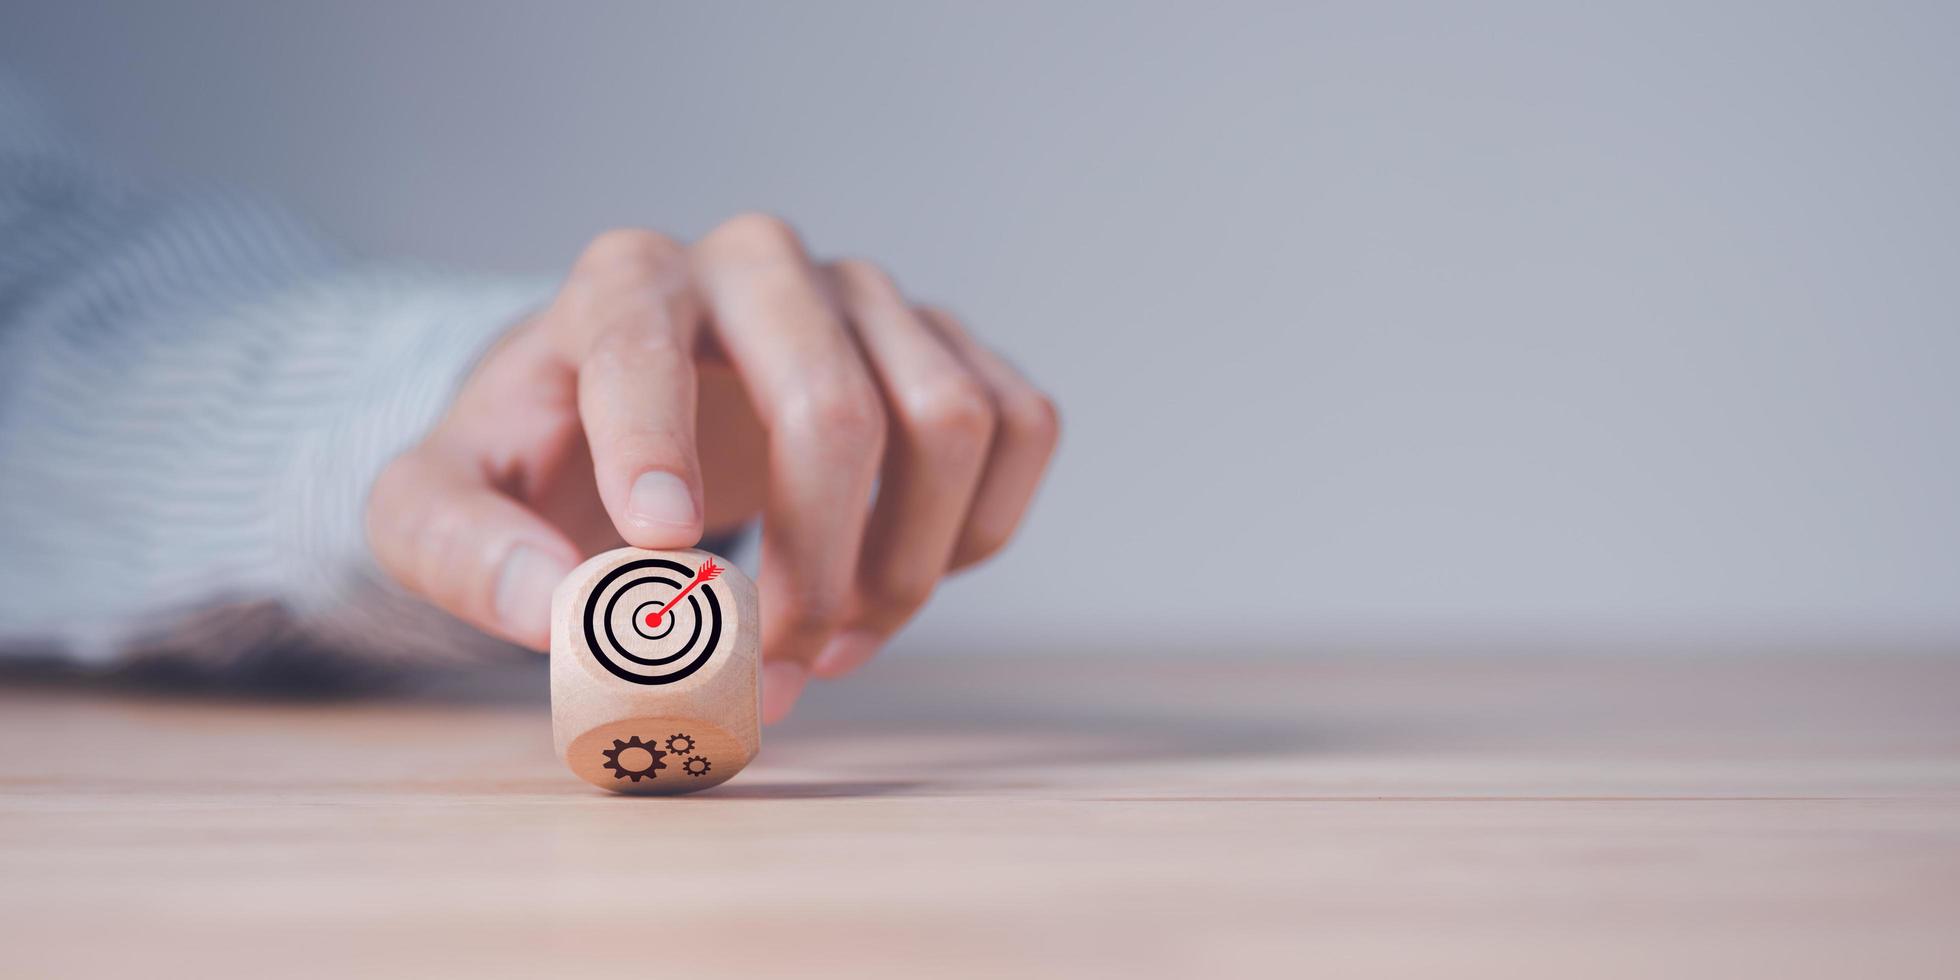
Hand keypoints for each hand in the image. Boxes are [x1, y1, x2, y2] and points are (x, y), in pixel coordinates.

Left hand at [366, 217, 1058, 721]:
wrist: (627, 423)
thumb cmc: (536, 463)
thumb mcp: (437, 507)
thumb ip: (461, 551)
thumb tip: (556, 615)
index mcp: (624, 283)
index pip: (643, 343)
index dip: (655, 443)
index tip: (660, 547)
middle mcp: (756, 266)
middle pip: (833, 404)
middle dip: (814, 565)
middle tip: (769, 670)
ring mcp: (867, 297)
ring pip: (951, 421)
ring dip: (905, 569)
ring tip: (826, 648)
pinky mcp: (946, 343)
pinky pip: (1020, 426)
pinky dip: (975, 536)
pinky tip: (894, 586)